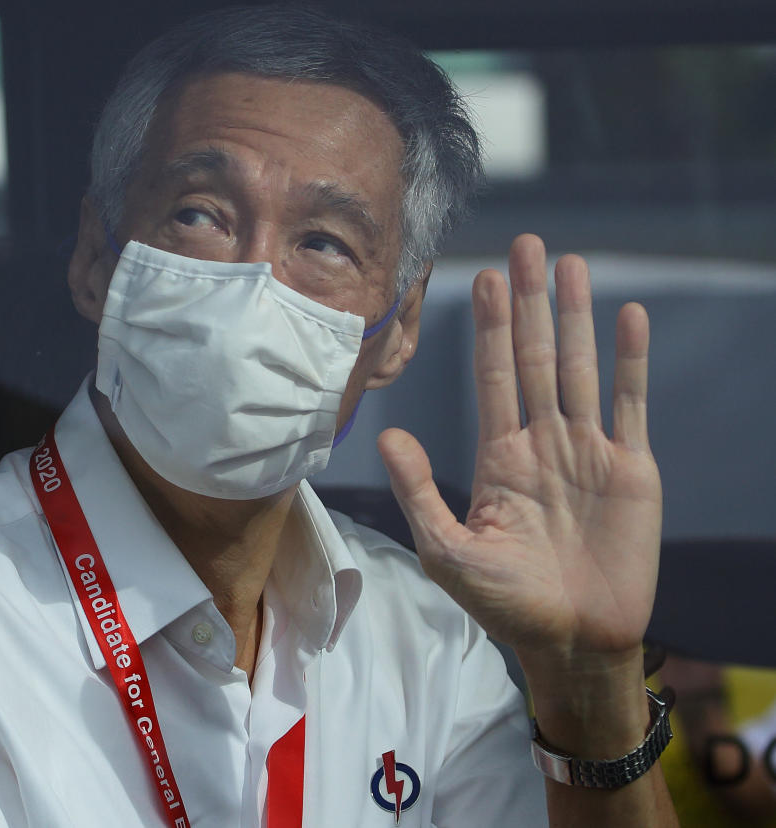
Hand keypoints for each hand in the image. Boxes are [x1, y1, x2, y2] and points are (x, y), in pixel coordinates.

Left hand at [378, 234, 661, 667]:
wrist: (573, 640)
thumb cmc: (506, 603)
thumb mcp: (449, 550)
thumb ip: (419, 492)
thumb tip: (386, 436)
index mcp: (499, 456)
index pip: (493, 377)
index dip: (490, 328)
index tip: (485, 279)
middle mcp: (542, 442)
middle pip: (535, 357)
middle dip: (530, 303)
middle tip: (527, 246)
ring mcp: (588, 451)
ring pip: (580, 368)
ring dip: (577, 317)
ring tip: (572, 265)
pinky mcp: (631, 468)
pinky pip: (629, 404)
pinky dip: (629, 362)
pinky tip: (627, 317)